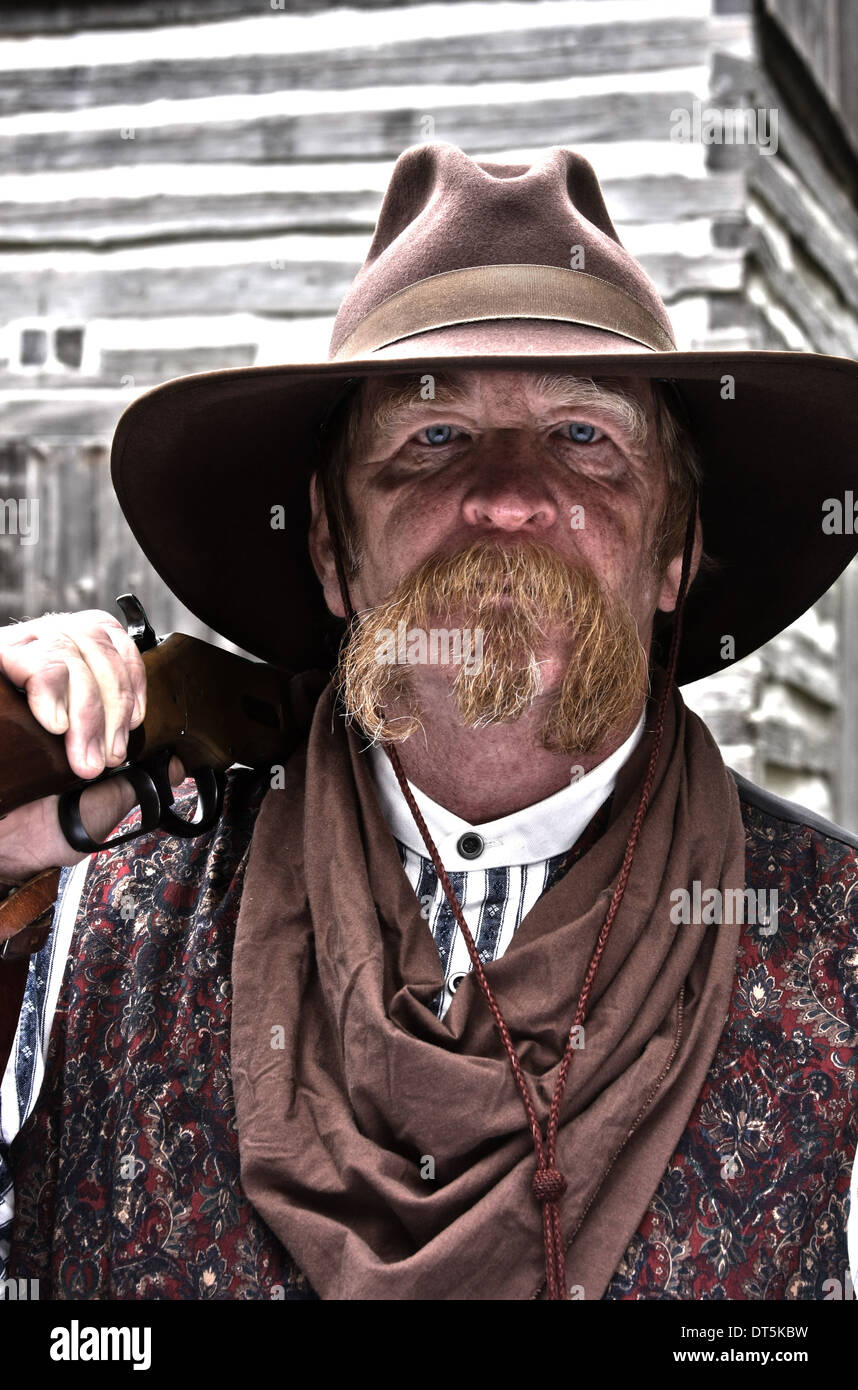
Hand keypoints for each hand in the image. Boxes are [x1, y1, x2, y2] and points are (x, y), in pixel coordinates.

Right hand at [0, 609, 184, 877]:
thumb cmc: (39, 819)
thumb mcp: (98, 800)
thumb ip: (137, 780)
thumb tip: (178, 765)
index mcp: (70, 676)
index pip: (109, 638)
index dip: (130, 674)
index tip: (132, 724)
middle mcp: (40, 658)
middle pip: (93, 643)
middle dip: (113, 704)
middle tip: (108, 757)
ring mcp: (14, 662)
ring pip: (67, 652)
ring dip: (87, 710)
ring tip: (83, 758)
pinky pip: (30, 660)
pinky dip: (51, 689)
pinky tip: (55, 722)